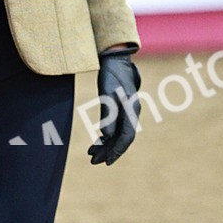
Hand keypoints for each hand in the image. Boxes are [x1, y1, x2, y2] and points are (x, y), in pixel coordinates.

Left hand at [88, 48, 140, 165]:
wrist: (115, 59)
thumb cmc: (111, 74)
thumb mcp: (107, 93)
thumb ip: (108, 114)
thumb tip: (106, 136)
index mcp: (131, 110)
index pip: (126, 137)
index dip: (117, 150)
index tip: (107, 162)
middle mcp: (131, 113)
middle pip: (121, 138)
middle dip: (108, 151)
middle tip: (93, 161)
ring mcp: (127, 111)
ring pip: (117, 134)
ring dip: (105, 145)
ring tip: (91, 154)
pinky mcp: (120, 107)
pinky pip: (115, 126)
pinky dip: (105, 135)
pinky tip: (97, 140)